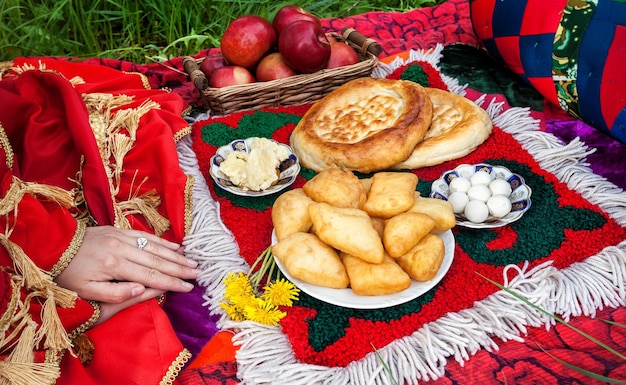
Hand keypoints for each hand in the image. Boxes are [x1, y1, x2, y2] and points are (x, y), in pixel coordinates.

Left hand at [55, 226, 200, 305]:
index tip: (188, 288)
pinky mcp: (118, 230)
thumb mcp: (86, 291)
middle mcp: (122, 248)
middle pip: (157, 260)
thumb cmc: (68, 274)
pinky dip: (163, 241)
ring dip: (176, 255)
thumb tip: (143, 289)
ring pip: (155, 246)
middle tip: (198, 274)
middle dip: (180, 268)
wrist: (52, 245)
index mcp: (115, 265)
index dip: (172, 282)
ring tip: (192, 261)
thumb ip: (116, 293)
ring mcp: (121, 236)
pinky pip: (146, 235)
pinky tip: (176, 245)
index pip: (151, 275)